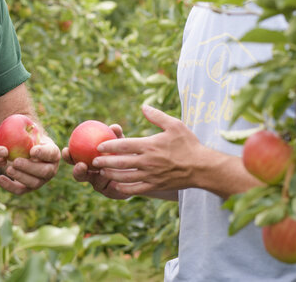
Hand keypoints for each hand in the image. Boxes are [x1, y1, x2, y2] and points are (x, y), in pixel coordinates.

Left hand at [0, 135, 60, 194]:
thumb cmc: (26, 137)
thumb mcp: (29, 131)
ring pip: (34, 183)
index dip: (43, 153)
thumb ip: (27, 129)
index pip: (51, 153)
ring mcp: (40, 180)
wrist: (23, 148)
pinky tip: (0, 178)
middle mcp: (50, 168)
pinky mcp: (28, 187)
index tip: (32, 150)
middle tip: (16, 161)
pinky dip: (10, 186)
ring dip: (20, 176)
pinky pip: (20, 190)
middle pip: (45, 171)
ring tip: (8, 169)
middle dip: (30, 167)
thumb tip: (20, 127)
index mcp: (53, 153)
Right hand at [61, 124, 132, 199]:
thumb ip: (117, 136)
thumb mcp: (122, 143)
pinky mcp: (110, 192)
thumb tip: (114, 126)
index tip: (66, 150)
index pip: (74, 158)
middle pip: (79, 174)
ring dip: (100, 177)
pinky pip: (110, 187)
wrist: (139, 169)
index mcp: (88, 161)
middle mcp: (91, 174)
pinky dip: (112, 182)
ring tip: (101, 171)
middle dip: (77, 170)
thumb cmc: (126, 152)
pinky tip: (115, 181)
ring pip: (95, 182)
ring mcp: (99, 184)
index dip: (68, 156)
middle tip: (81, 165)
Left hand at [90, 105, 206, 195]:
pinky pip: (135, 189)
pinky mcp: (155, 185)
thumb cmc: (188, 144)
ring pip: (125, 177)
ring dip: (111, 175)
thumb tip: (143, 106)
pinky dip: (124, 188)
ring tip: (102, 172)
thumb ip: (157, 116)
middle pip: (120, 163)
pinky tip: (117, 186)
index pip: (123, 145)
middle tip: (94, 161)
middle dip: (104, 162)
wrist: (201, 167)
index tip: (99, 146)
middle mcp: (147, 161)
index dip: (109, 145)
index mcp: (149, 145)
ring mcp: (150, 175)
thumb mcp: (175, 125)